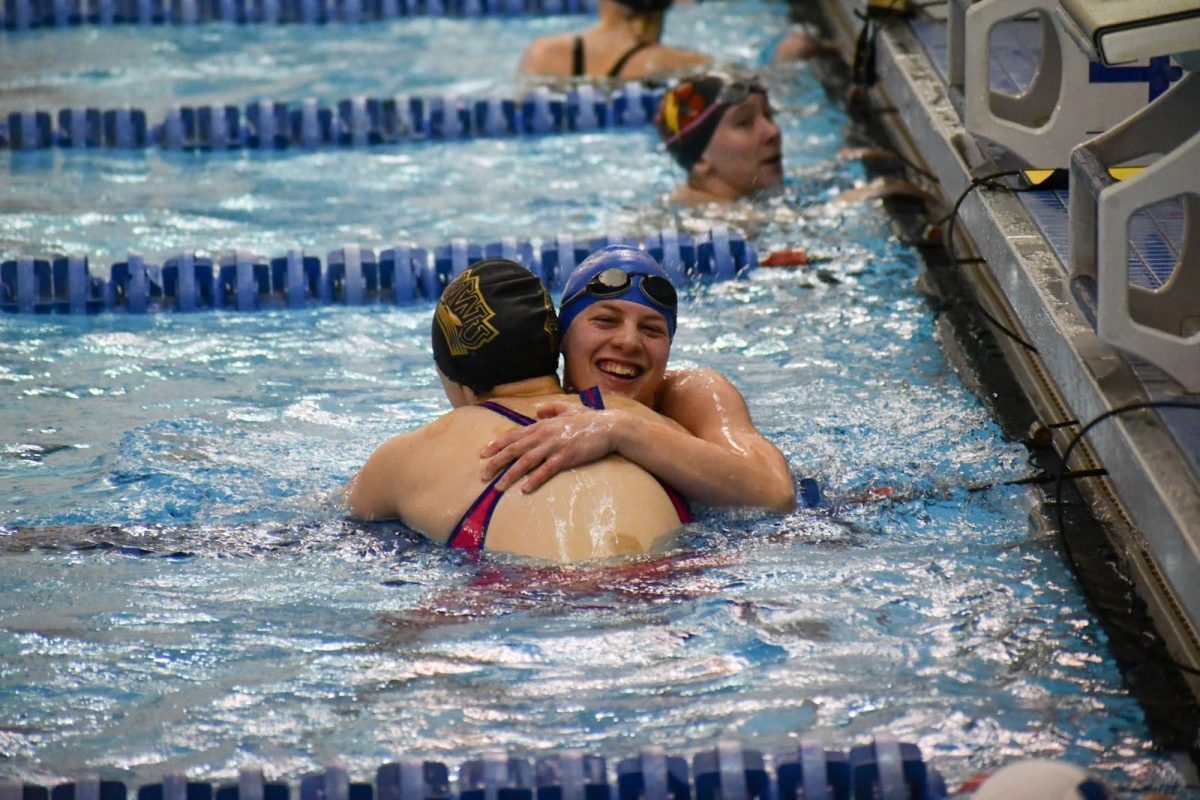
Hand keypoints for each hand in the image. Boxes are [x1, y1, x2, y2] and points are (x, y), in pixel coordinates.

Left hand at [480, 405, 618, 493]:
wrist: (610, 427)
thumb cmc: (590, 418)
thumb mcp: (568, 408)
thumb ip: (551, 408)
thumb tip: (537, 410)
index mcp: (543, 425)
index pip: (514, 435)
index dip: (498, 444)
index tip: (483, 453)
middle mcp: (544, 435)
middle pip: (515, 449)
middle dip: (497, 462)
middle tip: (482, 475)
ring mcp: (554, 446)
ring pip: (526, 461)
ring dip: (510, 475)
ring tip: (498, 487)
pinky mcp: (566, 457)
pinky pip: (546, 470)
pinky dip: (534, 479)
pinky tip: (525, 489)